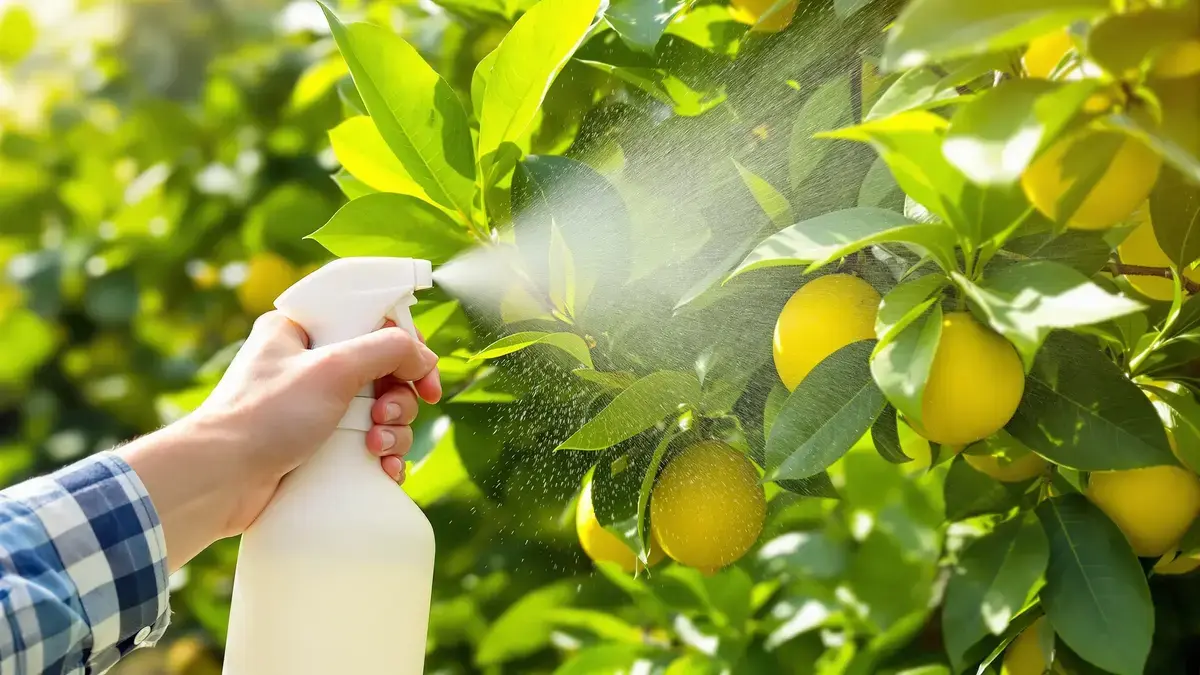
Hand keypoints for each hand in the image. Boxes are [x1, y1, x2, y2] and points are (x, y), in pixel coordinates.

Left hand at [117, 311, 440, 570]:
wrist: (219, 481)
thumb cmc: (264, 416)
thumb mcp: (332, 369)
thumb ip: (386, 349)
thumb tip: (422, 357)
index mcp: (302, 332)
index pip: (372, 324)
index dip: (406, 349)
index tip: (424, 377)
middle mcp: (309, 367)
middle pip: (385, 373)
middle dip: (399, 399)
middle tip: (385, 416)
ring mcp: (313, 410)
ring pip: (382, 413)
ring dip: (394, 431)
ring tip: (376, 448)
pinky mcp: (318, 449)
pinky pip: (369, 447)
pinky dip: (384, 457)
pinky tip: (384, 469)